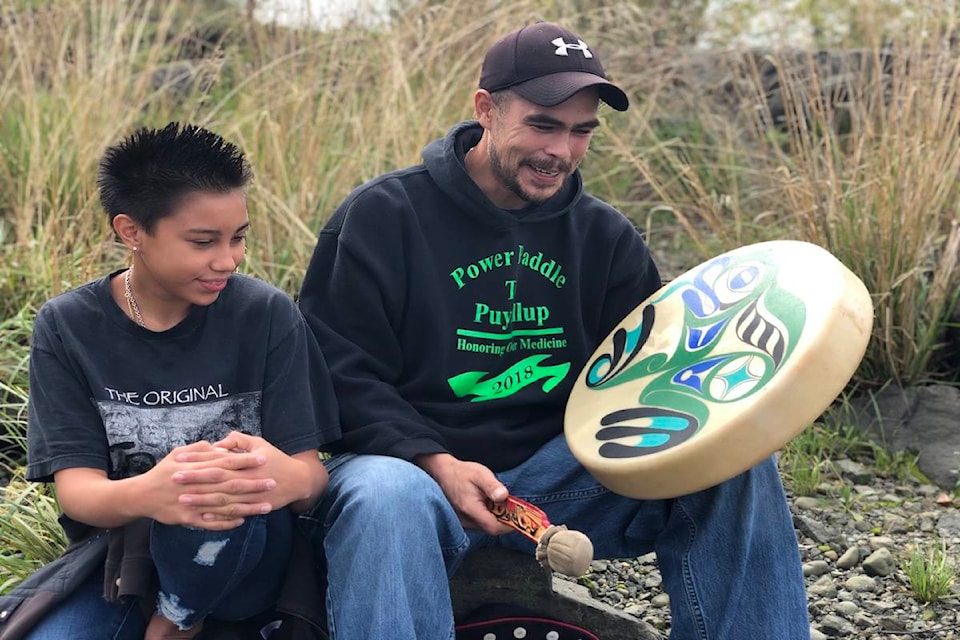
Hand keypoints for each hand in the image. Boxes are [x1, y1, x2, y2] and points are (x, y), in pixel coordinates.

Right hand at [132, 440, 269, 529]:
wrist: (141, 496)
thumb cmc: (162, 472)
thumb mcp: (178, 453)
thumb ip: (200, 449)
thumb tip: (221, 447)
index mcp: (196, 467)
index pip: (225, 462)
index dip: (244, 461)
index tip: (263, 459)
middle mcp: (197, 485)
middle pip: (229, 484)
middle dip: (252, 484)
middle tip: (272, 482)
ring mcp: (193, 503)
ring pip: (224, 506)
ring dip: (246, 507)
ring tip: (266, 506)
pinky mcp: (188, 518)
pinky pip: (210, 522)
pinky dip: (226, 522)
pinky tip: (242, 521)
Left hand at [172, 431, 321, 518]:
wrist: (298, 480)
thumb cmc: (276, 459)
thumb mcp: (260, 444)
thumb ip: (239, 441)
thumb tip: (218, 442)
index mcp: (245, 462)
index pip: (216, 460)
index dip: (197, 460)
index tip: (179, 460)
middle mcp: (246, 478)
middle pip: (216, 479)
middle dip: (194, 479)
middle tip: (173, 479)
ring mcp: (250, 494)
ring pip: (222, 498)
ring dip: (201, 500)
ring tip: (182, 499)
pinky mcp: (253, 507)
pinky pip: (232, 513)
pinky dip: (217, 516)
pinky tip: (201, 516)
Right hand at [415, 453, 511, 535]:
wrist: (443, 472)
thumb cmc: (462, 473)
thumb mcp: (480, 474)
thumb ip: (492, 486)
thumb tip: (503, 496)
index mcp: (471, 509)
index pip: (494, 528)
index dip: (508, 524)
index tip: (517, 514)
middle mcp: (466, 520)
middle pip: (491, 528)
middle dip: (503, 518)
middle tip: (507, 503)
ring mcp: (463, 522)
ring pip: (486, 526)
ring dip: (495, 516)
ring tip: (493, 499)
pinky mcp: (463, 520)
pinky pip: (480, 522)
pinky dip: (487, 514)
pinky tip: (485, 502)